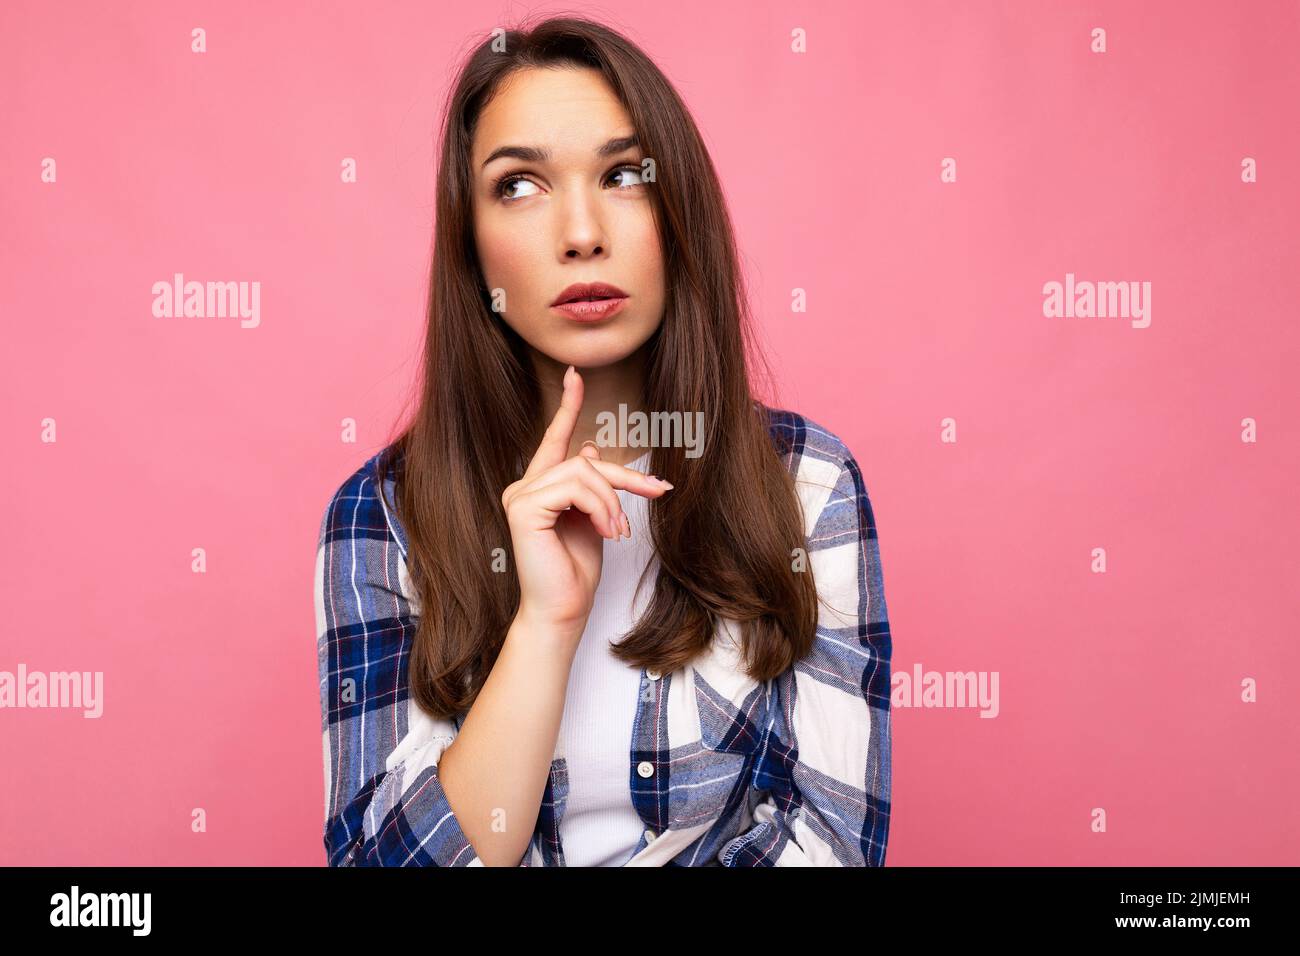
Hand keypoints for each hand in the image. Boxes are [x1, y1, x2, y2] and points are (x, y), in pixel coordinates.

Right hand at [500, 365, 673, 639]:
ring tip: (619, 530)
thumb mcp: (594, 520)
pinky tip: (607, 531)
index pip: (555, 439)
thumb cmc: (576, 572)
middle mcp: (524, 487)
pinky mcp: (523, 508)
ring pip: (583, 471)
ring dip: (613, 501)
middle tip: (659, 491)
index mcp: (540, 487)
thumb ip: (591, 487)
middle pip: (585, 459)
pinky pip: (575, 487)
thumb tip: (594, 450)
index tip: (575, 375)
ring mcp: (520, 495)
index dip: (567, 406)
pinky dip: (601, 507)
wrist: (562, 611)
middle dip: (626, 477)